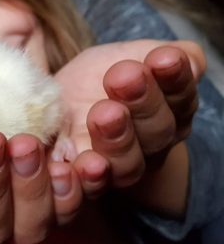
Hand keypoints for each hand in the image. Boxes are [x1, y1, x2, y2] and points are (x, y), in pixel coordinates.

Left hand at [55, 39, 204, 214]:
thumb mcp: (126, 55)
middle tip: (124, 78)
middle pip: (158, 130)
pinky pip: (91, 187)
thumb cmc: (98, 76)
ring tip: (103, 115)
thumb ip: (157, 56)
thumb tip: (184, 55)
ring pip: (128, 163)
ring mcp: (120, 165)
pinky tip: (81, 164)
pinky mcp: (87, 179)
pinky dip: (88, 178)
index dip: (174, 78)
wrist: (60, 103)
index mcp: (168, 108)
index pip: (180, 95)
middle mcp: (151, 142)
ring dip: (117, 140)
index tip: (163, 58)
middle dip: (143, 102)